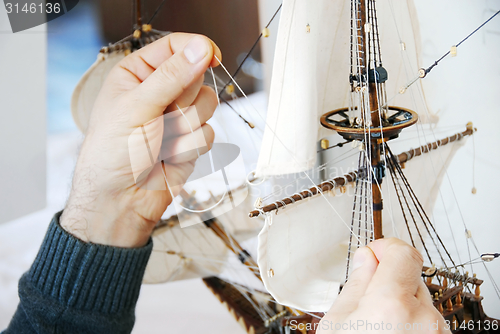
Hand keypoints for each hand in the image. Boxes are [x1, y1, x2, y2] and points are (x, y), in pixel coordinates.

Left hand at [60, 33, 221, 247]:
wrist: (122, 200)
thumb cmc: (114, 153)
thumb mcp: (139, 107)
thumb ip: (173, 76)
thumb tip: (202, 48)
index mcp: (138, 75)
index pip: (174, 47)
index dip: (195, 49)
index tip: (212, 55)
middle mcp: (160, 93)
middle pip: (197, 77)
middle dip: (184, 100)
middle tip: (162, 116)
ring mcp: (178, 117)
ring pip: (208, 106)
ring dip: (186, 127)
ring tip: (162, 141)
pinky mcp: (191, 141)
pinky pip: (209, 133)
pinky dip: (190, 148)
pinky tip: (169, 157)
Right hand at [318, 238, 449, 332]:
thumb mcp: (337, 324)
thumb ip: (356, 285)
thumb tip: (367, 258)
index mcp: (392, 304)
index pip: (403, 252)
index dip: (386, 248)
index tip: (375, 254)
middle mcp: (424, 318)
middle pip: (410, 277)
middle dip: (390, 282)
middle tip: (368, 303)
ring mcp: (438, 333)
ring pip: (420, 302)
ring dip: (402, 305)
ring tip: (380, 328)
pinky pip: (428, 322)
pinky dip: (412, 324)